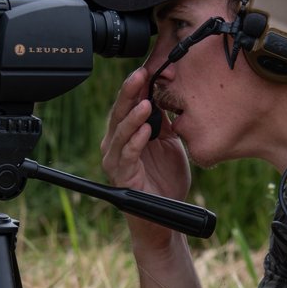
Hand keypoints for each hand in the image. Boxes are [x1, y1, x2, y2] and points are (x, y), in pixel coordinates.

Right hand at [100, 68, 191, 241]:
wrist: (166, 218)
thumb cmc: (165, 182)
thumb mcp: (170, 144)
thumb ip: (165, 122)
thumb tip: (167, 94)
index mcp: (128, 134)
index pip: (129, 104)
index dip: (137, 87)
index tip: (148, 69)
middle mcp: (117, 145)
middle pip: (120, 113)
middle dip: (130, 92)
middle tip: (141, 75)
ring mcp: (116, 161)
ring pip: (120, 132)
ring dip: (133, 116)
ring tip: (145, 103)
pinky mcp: (121, 177)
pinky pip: (126, 155)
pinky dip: (135, 141)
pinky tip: (146, 131)